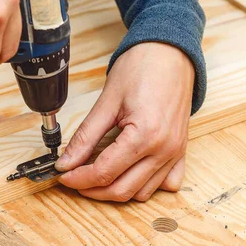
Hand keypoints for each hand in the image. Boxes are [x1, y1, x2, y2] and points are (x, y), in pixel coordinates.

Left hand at [55, 43, 193, 201]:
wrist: (171, 52)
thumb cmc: (142, 68)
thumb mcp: (107, 101)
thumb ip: (86, 136)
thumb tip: (66, 161)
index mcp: (146, 136)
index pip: (104, 172)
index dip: (78, 178)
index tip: (63, 175)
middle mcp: (165, 150)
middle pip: (122, 190)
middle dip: (93, 190)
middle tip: (74, 179)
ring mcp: (176, 153)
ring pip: (142, 192)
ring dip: (117, 190)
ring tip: (97, 174)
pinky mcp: (181, 151)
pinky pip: (166, 183)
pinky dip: (145, 185)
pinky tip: (129, 172)